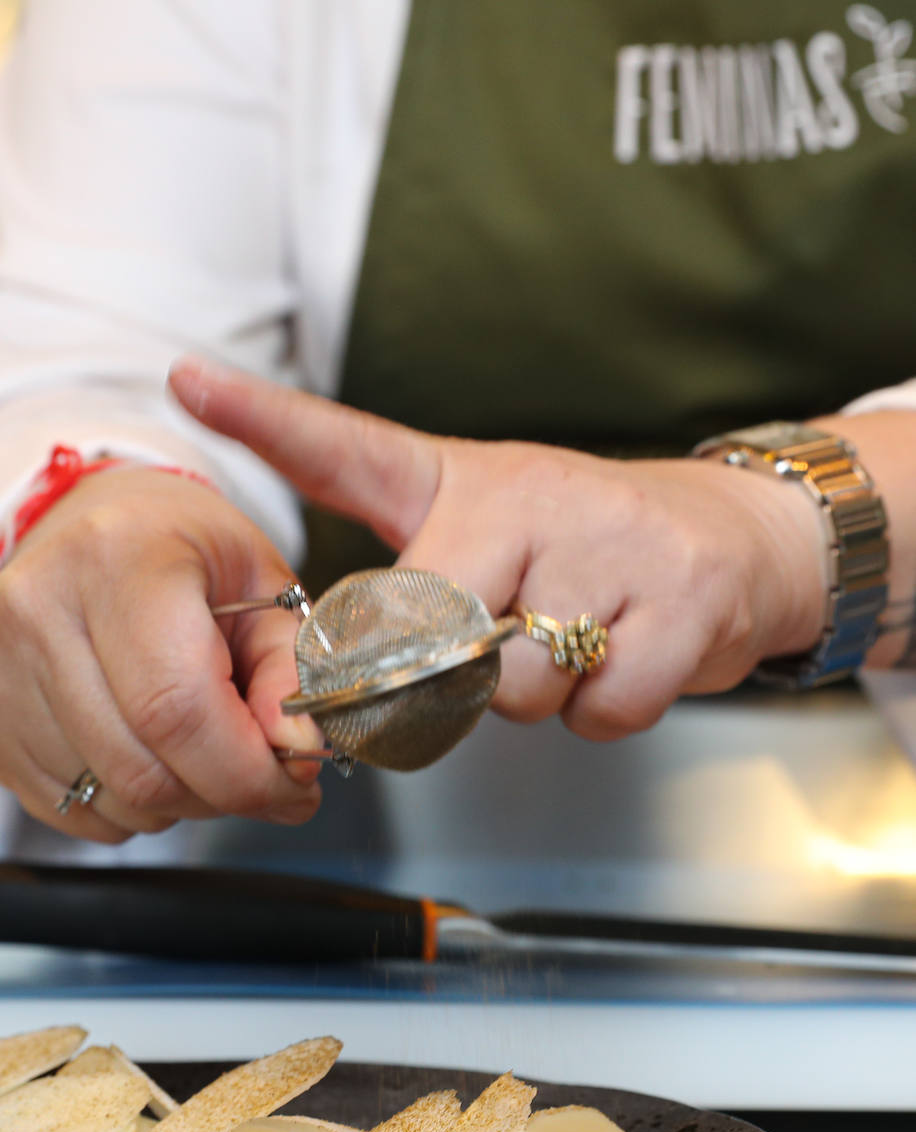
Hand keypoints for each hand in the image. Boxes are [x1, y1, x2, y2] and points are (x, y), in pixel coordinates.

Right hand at [0, 465, 323, 841]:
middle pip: (142, 769)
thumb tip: (297, 751)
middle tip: (267, 774)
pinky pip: (77, 809)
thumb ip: (291, 671)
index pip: (176, 709)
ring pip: (113, 800)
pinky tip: (155, 752)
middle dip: (224, 794)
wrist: (103, 527)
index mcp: (119, 561)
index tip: (294, 783)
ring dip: (182, 801)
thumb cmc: (187, 553)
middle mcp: (42, 611)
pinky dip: (133, 805)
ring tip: (208, 749)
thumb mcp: (266, 584)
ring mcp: (1, 668)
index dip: (245, 771)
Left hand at [169, 358, 826, 741]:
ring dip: (539, 694)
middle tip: (507, 639)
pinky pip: (602, 710)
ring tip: (576, 638)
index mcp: (466, 482)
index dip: (267, 418)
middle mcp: (531, 498)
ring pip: (520, 683)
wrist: (728, 542)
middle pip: (436, 635)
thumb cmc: (583, 547)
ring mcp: (612, 545)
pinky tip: (625, 655)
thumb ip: (413, 594)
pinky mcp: (683, 602)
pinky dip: (605, 711)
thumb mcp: (491, 533)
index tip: (190, 379)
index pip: (353, 449)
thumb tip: (343, 677)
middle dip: (459, 674)